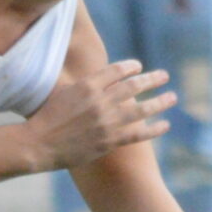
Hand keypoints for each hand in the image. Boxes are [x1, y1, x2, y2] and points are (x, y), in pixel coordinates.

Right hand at [29, 60, 174, 170]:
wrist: (39, 144)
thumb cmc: (46, 117)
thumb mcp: (62, 92)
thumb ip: (83, 85)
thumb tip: (96, 79)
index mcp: (88, 85)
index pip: (118, 70)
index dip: (132, 67)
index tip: (139, 67)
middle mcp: (101, 101)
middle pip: (134, 86)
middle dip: (153, 79)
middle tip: (164, 75)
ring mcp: (107, 121)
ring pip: (142, 108)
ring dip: (160, 101)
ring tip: (172, 97)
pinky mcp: (109, 141)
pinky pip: (138, 133)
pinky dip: (154, 129)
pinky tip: (166, 124)